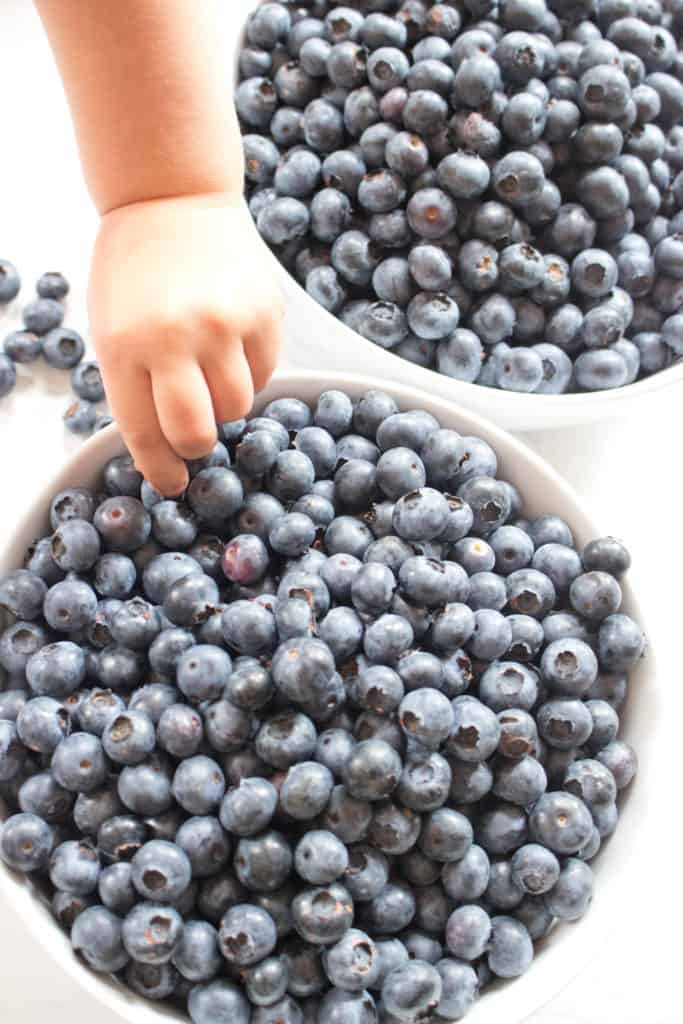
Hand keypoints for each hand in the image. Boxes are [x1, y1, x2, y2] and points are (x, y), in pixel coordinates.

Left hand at [89, 193, 283, 494]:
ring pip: (238, 406)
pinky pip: (265, 373)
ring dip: (224, 404)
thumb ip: (134, 385)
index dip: (160, 469)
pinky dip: (249, 373)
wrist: (172, 196)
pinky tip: (231, 345)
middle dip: (196, 444)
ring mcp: (227, 322)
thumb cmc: (132, 269)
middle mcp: (178, 336)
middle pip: (198, 432)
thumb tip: (168, 446)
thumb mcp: (111, 328)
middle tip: (194, 433)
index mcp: (126, 344)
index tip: (172, 482)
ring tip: (210, 371)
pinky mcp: (266, 310)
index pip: (146, 432)